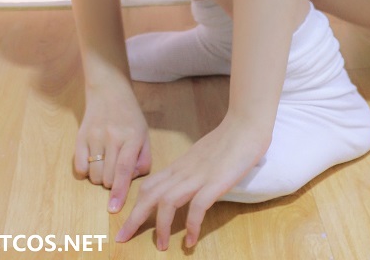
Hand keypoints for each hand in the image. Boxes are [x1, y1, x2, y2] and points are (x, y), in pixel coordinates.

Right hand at [74, 81, 151, 213]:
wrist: (109, 89)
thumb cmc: (130, 116)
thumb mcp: (144, 134)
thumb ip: (143, 160)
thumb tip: (129, 181)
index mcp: (133, 136)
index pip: (124, 169)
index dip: (119, 191)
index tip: (113, 209)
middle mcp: (112, 136)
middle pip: (107, 177)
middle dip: (111, 183)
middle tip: (115, 170)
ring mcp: (95, 135)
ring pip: (93, 175)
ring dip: (99, 178)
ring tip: (105, 164)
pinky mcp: (80, 136)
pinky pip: (79, 167)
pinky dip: (85, 171)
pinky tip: (92, 160)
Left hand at [115, 115, 268, 248]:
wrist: (246, 124)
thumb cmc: (229, 140)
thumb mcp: (202, 157)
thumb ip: (192, 171)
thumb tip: (186, 187)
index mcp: (180, 166)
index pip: (149, 185)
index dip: (135, 205)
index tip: (126, 222)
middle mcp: (184, 171)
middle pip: (150, 194)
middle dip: (134, 218)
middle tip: (123, 238)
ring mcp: (199, 176)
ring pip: (167, 201)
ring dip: (161, 227)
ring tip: (162, 246)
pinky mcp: (215, 182)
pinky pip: (197, 207)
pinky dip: (191, 226)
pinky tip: (191, 240)